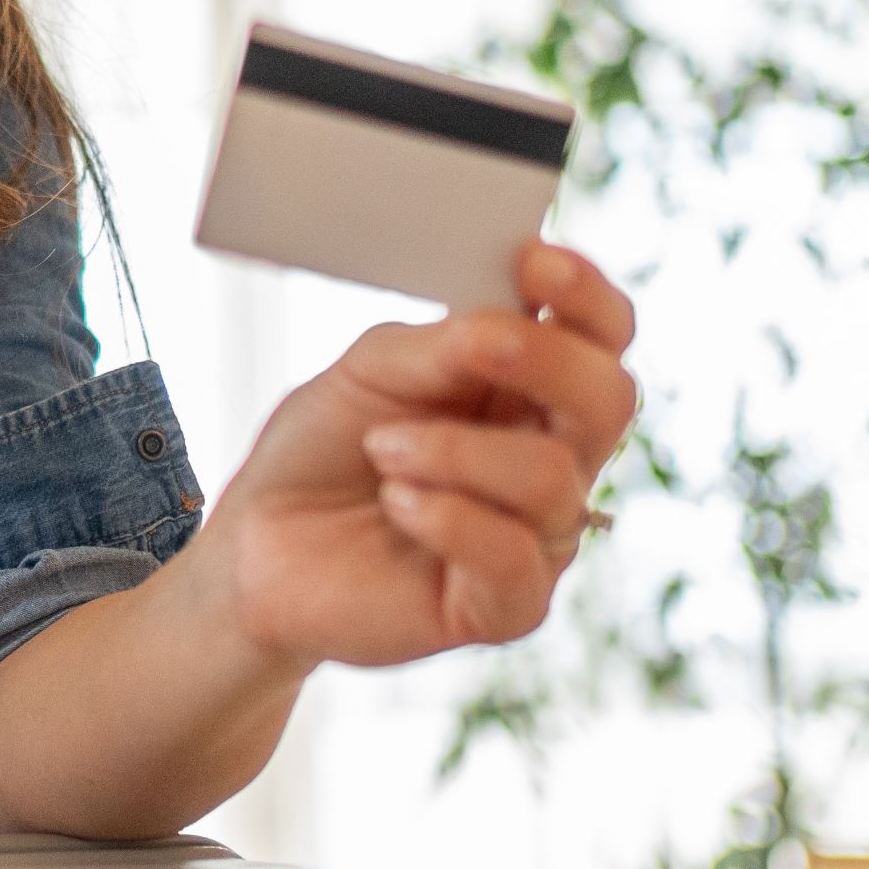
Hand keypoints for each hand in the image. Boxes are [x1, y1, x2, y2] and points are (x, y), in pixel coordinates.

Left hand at [196, 241, 637, 672]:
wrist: (258, 547)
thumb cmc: (324, 452)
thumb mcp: (372, 371)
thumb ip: (443, 346)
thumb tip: (506, 323)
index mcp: (529, 392)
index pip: (602, 337)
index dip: (585, 296)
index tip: (534, 262)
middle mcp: (551, 460)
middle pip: (609, 401)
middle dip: (547, 361)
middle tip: (475, 346)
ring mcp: (536, 537)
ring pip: (551, 477)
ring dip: (456, 451)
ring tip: (383, 449)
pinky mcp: (504, 606)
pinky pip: (512, 553)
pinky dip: (446, 516)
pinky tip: (396, 502)